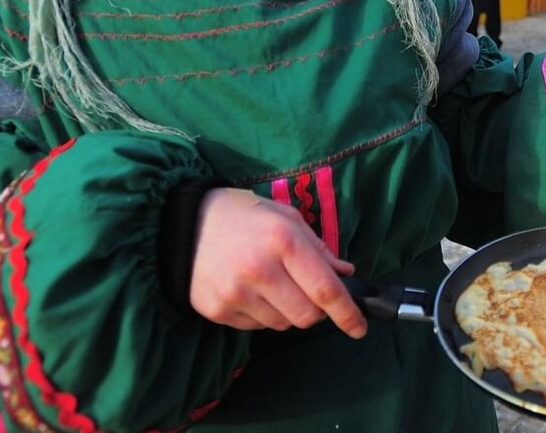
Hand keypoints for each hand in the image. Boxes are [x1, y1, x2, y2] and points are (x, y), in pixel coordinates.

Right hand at [190, 188, 365, 337]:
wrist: (186, 224)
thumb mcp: (286, 218)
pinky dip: (262, 314)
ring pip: (282, 325)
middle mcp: (260, 269)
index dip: (347, 313)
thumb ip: (318, 248)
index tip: (359, 328)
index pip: (325, 289)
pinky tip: (249, 290)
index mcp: (283, 241)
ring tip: (271, 284)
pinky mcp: (217, 311)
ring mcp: (236, 293)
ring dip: (287, 312)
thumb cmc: (245, 217)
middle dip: (315, 311)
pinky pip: (256, 327)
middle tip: (306, 292)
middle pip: (307, 316)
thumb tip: (345, 275)